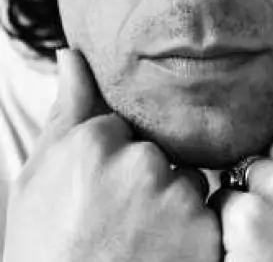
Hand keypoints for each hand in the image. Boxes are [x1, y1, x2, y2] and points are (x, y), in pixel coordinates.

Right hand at [2, 48, 221, 261]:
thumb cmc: (44, 252)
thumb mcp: (40, 179)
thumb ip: (69, 112)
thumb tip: (74, 54)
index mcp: (95, 143)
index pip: (126, 129)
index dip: (111, 164)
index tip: (93, 198)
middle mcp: (141, 163)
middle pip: (161, 154)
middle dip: (145, 183)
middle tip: (115, 227)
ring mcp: (177, 199)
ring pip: (188, 184)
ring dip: (172, 209)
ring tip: (136, 245)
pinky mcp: (207, 232)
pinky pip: (209, 216)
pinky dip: (193, 236)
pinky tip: (159, 257)